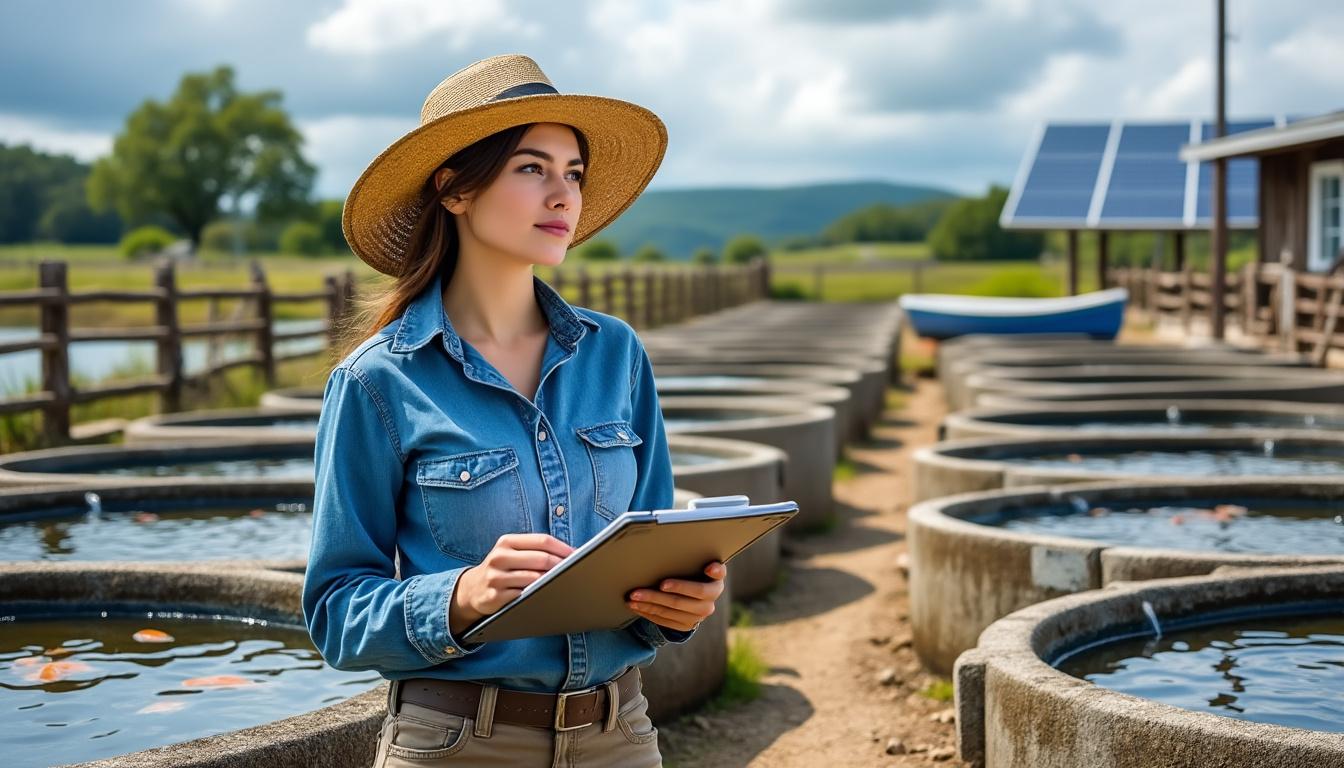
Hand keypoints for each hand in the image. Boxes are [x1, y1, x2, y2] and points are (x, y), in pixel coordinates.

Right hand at [450, 534, 573, 634]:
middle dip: (562, 566)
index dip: (563, 548)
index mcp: (506, 542)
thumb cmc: (501, 569)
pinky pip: (524, 595)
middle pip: (541, 559)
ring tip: (564, 582)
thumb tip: (570, 553)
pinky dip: (538, 595)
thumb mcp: (511, 553)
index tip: (578, 555)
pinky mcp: (495, 597)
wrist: (471, 590)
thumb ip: (535, 550)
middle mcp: (499, 557)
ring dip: (551, 581)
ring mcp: (496, 578)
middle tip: (576, 571)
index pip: (542, 541)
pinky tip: (545, 595)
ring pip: (534, 578)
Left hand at [627, 561, 725, 631]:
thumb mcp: (701, 562)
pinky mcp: (686, 625)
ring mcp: (698, 617)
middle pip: (679, 601)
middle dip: (656, 596)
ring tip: (632, 598)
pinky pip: (665, 621)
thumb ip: (695, 557)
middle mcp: (709, 603)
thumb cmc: (697, 570)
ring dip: (648, 604)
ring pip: (669, 612)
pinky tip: (636, 607)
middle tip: (637, 591)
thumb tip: (676, 545)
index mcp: (715, 585)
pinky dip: (648, 613)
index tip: (664, 584)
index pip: (702, 588)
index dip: (685, 586)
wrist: (701, 593)